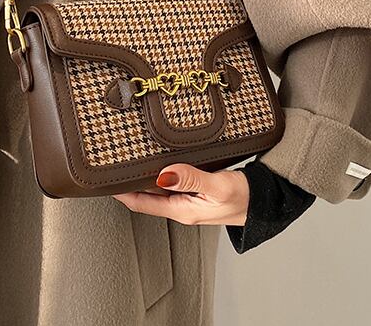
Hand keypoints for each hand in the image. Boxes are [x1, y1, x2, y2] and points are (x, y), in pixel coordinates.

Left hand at [113, 164, 249, 225]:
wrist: (265, 201)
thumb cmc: (244, 198)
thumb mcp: (217, 186)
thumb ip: (191, 179)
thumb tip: (165, 174)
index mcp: (182, 211)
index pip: (141, 204)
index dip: (122, 193)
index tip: (105, 181)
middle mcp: (181, 207)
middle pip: (146, 197)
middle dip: (129, 183)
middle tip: (114, 164)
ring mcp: (188, 200)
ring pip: (158, 189)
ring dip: (145, 178)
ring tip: (130, 160)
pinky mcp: (196, 192)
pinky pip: (172, 183)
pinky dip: (162, 174)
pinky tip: (160, 162)